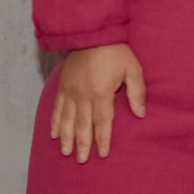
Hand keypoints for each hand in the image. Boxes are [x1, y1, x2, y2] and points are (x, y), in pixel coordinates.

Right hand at [50, 43, 147, 161]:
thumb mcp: (133, 69)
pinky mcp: (62, 86)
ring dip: (66, 137)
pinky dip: (54, 122)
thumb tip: (141, 115)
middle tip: (81, 160)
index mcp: (101, 93)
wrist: (91, 33)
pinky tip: (52, 133)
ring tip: (65, 152)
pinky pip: (57, 108)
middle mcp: (83, 95)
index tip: (102, 154)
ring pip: (66, 119)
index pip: (102, 122)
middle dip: (82, 144)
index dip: (103, 139)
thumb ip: (137, 93)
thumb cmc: (115, 51)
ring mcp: (70, 91)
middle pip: (82, 125)